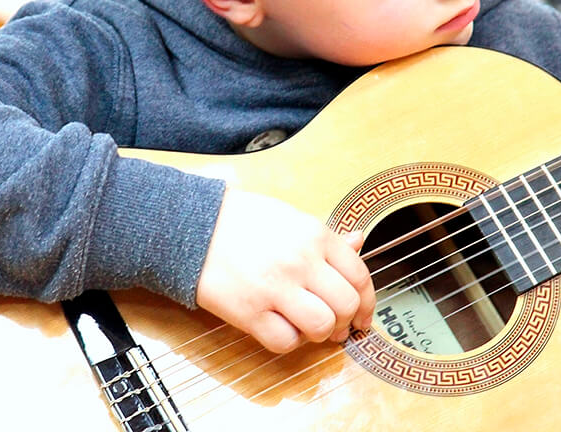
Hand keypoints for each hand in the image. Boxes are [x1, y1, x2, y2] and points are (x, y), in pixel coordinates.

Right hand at [195, 190, 375, 353]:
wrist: (193, 225)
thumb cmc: (241, 220)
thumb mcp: (290, 217)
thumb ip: (326, 236)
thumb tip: (358, 243)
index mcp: (314, 235)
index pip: (359, 275)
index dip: (368, 302)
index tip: (363, 315)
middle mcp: (300, 261)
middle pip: (346, 304)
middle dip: (346, 321)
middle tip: (336, 325)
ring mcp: (275, 287)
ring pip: (322, 326)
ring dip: (320, 333)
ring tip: (308, 326)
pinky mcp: (249, 312)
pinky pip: (285, 342)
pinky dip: (289, 341)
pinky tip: (280, 327)